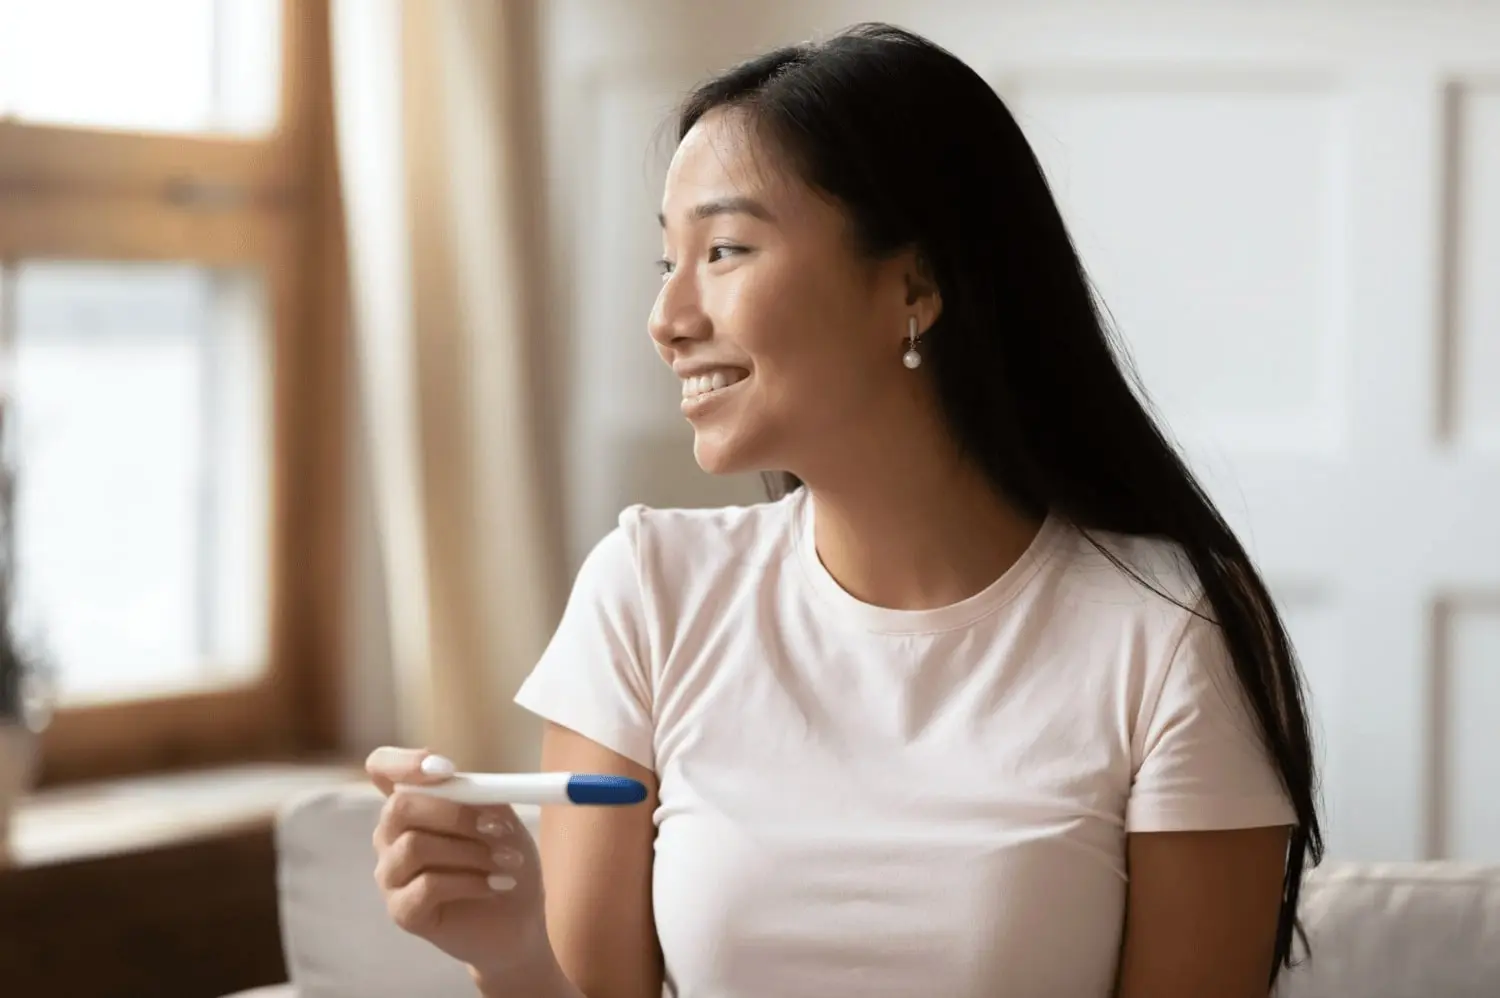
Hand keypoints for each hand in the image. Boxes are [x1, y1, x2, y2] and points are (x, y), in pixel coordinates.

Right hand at [367, 747, 550, 979]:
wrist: (518, 919)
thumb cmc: (505, 860)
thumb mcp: (501, 818)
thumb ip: (480, 795)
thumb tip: (465, 781)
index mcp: (413, 804)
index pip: (381, 768)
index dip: (402, 762)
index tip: (446, 768)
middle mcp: (392, 836)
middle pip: (400, 806)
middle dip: (454, 812)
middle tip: (498, 826)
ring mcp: (392, 875)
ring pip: (415, 846)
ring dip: (471, 850)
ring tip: (508, 860)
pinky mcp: (402, 911)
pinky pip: (427, 886)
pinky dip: (470, 881)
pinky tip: (497, 885)